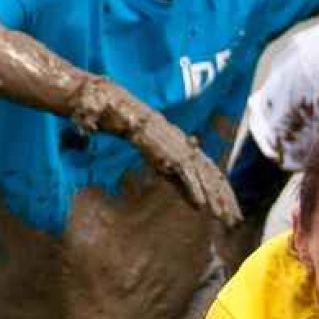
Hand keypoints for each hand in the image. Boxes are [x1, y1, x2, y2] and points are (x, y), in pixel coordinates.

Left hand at [73, 77, 241, 226]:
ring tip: (231, 220)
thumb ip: (91, 113)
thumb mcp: (90, 105)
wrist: (100, 97)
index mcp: (154, 133)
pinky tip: (212, 210)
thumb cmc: (94, 103)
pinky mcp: (169, 155)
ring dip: (220, 196)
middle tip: (229, 220)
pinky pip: (193, 175)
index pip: (181, 162)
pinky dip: (206, 191)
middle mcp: (171, 139)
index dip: (193, 184)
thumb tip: (88, 122)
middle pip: (203, 169)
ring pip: (206, 173)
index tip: (203, 206)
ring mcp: (174, 146)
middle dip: (218, 195)